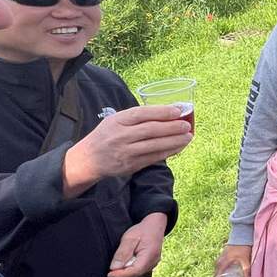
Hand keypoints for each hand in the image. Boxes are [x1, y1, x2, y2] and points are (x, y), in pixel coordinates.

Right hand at [63, 105, 192, 196]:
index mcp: (117, 121)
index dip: (161, 112)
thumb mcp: (116, 121)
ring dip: (174, 141)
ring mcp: (125, 152)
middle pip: (150, 130)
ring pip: (154, 146)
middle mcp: (120, 136)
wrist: (88, 160)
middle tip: (187, 125)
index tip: (178, 111)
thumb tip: (169, 111)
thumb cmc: (107, 135)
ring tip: (188, 136)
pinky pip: (154, 158)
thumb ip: (137, 117)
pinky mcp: (130, 166)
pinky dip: (169, 152)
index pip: (141, 114)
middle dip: (172, 127)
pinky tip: (179, 147)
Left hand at [107, 212, 166, 276]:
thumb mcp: (129, 238)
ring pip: (137, 273)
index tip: (109, 274)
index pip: (134, 271)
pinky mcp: (151, 263)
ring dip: (126, 271)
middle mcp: (153, 262)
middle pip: (135, 274)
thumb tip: (114, 268)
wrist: (155, 225)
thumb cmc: (142, 230)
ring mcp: (153, 263)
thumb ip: (122, 253)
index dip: (120, 275)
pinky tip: (126, 261)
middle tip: (111, 270)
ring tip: (119, 263)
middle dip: (122, 274)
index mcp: (149, 255)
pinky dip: (131, 268)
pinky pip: (139, 270)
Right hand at [214, 243, 251, 276]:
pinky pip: (219, 270)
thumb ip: (246, 270)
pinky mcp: (221, 258)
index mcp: (221, 264)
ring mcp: (219, 260)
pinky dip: (223, 275)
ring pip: (217, 274)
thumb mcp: (245, 259)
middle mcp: (217, 263)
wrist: (241, 235)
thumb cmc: (242, 247)